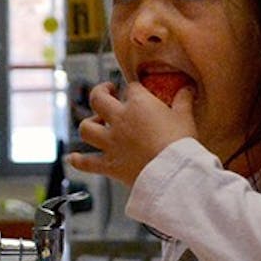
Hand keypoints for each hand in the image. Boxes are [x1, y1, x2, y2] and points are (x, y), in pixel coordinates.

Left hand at [66, 81, 194, 187]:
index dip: (135, 90)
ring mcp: (111, 142)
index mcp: (138, 104)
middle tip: (107, 92)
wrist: (173, 173)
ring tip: (95, 123)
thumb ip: (183, 100)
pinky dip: (78, 160)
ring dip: (88, 124)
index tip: (140, 94)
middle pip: (98, 98)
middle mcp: (120, 120)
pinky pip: (86, 162)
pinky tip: (73, 157)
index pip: (132, 88)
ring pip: (86, 128)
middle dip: (100, 92)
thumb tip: (187, 89)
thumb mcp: (185, 117)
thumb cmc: (180, 144)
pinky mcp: (109, 164)